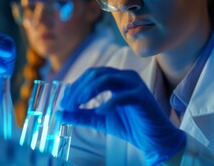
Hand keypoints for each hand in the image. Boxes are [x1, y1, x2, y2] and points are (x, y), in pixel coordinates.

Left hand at [59, 67, 185, 164]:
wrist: (154, 139)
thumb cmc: (130, 126)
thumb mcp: (100, 120)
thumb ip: (81, 115)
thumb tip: (59, 113)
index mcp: (116, 79)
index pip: (90, 75)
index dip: (75, 87)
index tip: (64, 103)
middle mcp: (125, 77)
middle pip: (96, 74)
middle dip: (79, 89)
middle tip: (68, 105)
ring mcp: (134, 85)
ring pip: (106, 79)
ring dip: (88, 91)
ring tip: (79, 105)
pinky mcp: (141, 97)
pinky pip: (122, 96)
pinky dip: (109, 103)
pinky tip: (100, 112)